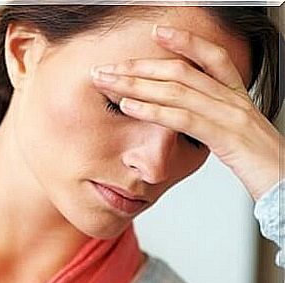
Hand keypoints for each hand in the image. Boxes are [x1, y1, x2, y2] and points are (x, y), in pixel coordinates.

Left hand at [90, 24, 281, 201]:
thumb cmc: (261, 164)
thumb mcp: (236, 136)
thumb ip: (214, 123)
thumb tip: (189, 119)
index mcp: (236, 97)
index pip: (211, 58)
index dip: (186, 41)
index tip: (157, 32)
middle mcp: (232, 100)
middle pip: (181, 72)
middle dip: (140, 67)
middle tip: (107, 67)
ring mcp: (229, 116)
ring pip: (176, 90)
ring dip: (135, 84)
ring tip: (107, 82)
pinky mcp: (224, 137)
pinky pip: (182, 119)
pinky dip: (151, 110)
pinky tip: (128, 106)